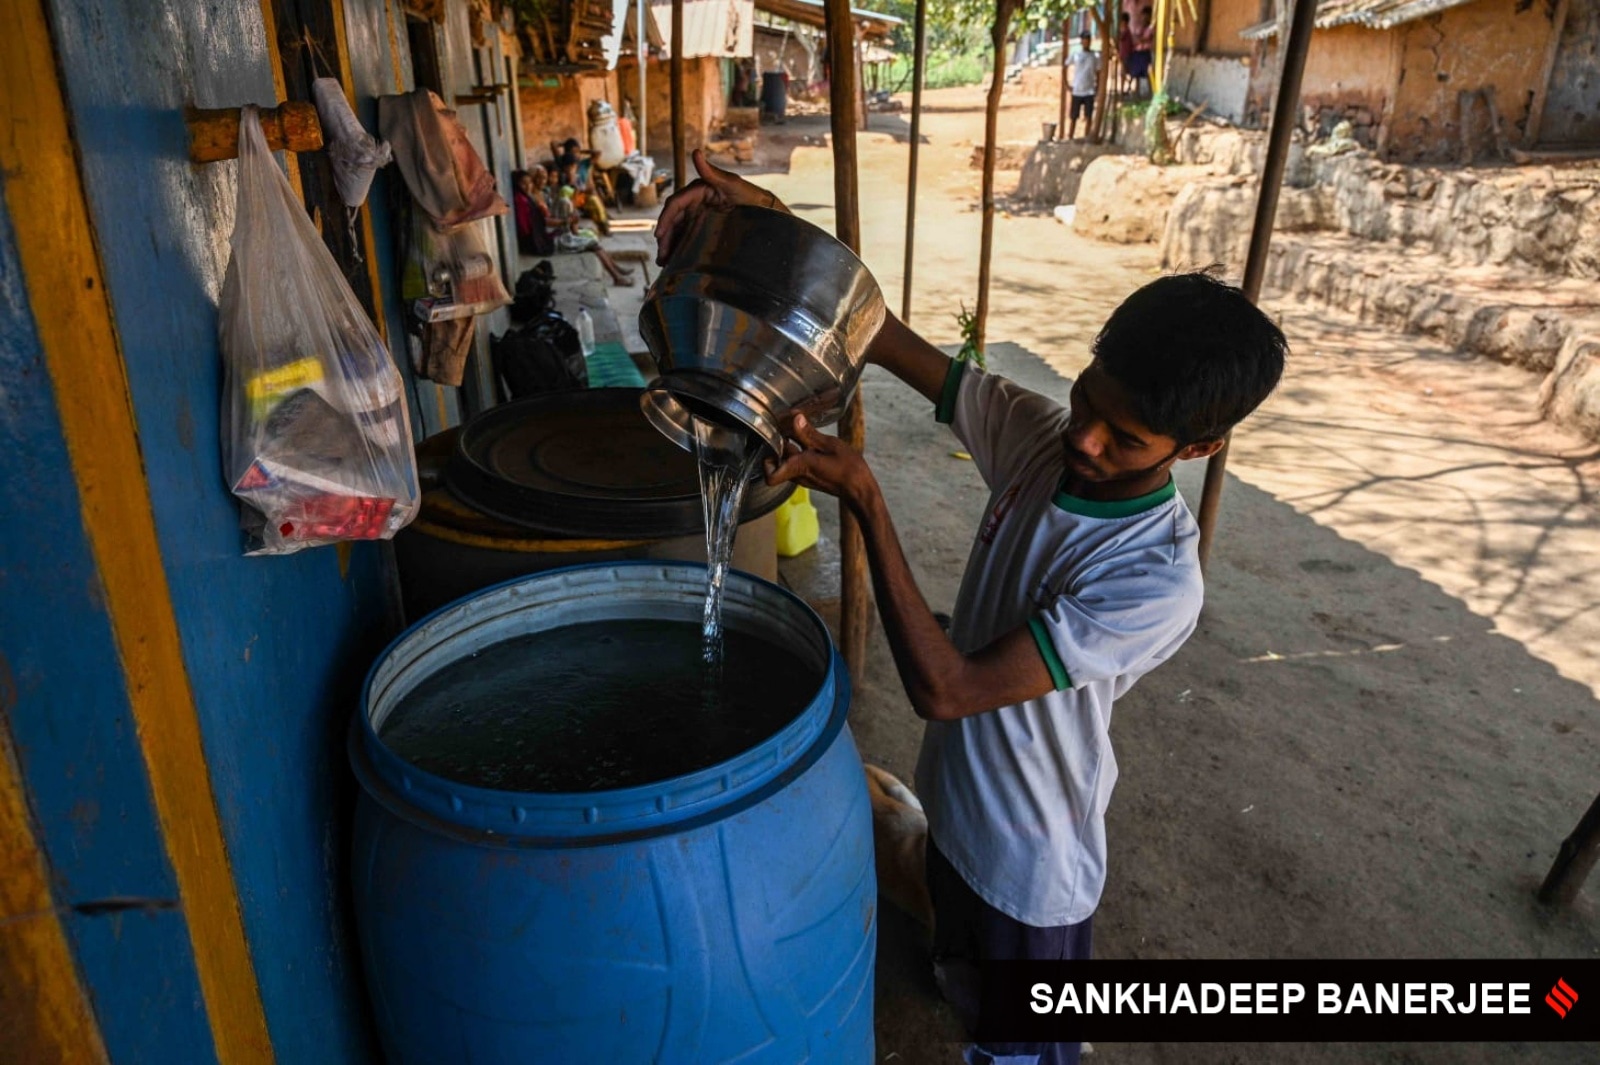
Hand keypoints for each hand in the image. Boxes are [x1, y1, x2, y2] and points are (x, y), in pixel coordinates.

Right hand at [653, 148, 789, 264]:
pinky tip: (673, 262)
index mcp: (697, 190)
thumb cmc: (749, 194)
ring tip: (664, 262)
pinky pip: (687, 239)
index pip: (676, 204)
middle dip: (665, 237)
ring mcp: (698, 217)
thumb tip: (696, 152)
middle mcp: (695, 204)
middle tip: (662, 255)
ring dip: (669, 246)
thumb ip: (712, 172)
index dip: (666, 219)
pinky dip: (679, 249)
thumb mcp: (732, 184)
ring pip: (678, 231)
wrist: (765, 212)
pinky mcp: (703, 229)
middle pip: (673, 220)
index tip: (660, 234)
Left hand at [763, 413, 872, 508]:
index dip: (767, 458)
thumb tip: (795, 418)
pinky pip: (798, 463)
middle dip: (780, 442)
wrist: (860, 488)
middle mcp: (798, 475)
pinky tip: (812, 441)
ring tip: (802, 430)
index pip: (770, 474)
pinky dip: (801, 451)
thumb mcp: (830, 445)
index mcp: (800, 466)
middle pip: (778, 460)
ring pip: (787, 460)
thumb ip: (809, 433)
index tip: (774, 438)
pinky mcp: (810, 476)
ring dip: (791, 445)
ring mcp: (803, 477)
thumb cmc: (849, 469)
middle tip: (789, 426)